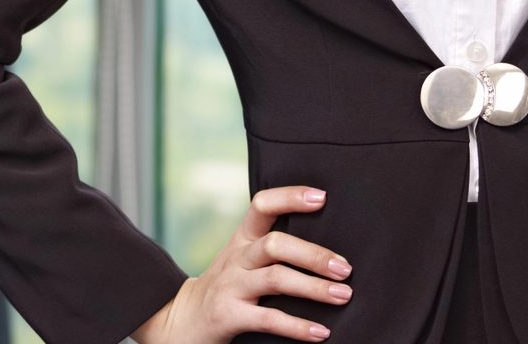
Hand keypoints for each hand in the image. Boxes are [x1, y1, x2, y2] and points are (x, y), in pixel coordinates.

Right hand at [131, 187, 349, 343]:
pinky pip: (268, 319)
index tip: (322, 197)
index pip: (262, 205)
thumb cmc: (226, 289)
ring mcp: (231, 286)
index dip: (290, 197)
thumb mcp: (241, 261)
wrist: (182, 320)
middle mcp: (236, 258)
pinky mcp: (228, 315)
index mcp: (242, 240)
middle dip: (314, 255)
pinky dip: (297, 325)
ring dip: (313, 287)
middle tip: (345, 268)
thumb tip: (327, 250)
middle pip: (275, 244)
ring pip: (275, 278)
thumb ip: (271, 251)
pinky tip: (320, 332)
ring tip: (342, 295)